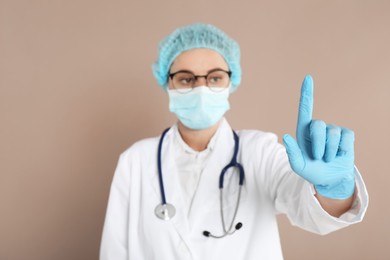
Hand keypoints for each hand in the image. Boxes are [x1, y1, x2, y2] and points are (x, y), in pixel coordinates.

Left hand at [283, 75, 354, 199]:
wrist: (330, 179)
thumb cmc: (312, 170)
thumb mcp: (298, 166)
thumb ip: (292, 153)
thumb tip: (286, 136)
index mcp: (303, 131)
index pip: (305, 108)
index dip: (307, 93)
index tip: (308, 78)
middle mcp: (318, 127)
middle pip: (318, 125)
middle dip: (318, 144)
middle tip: (318, 157)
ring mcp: (333, 130)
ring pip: (333, 134)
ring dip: (329, 151)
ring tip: (327, 158)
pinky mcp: (346, 136)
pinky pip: (346, 138)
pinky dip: (342, 150)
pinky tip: (339, 155)